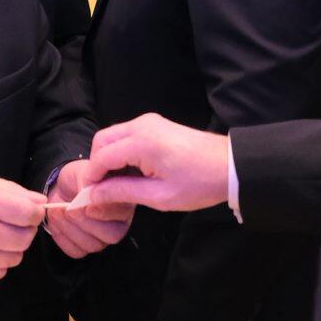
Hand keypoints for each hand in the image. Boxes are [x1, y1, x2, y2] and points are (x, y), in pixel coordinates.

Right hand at [0, 174, 46, 282]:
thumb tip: (42, 204)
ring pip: (15, 258)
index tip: (30, 212)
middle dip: (24, 231)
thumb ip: (15, 192)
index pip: (29, 214)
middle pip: (25, 239)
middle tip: (12, 224)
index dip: (35, 213)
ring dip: (11, 247)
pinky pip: (1, 272)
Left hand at [44, 159, 133, 257]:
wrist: (63, 187)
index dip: (103, 211)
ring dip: (70, 228)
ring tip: (57, 211)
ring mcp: (102, 238)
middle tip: (68, 208)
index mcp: (124, 203)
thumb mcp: (85, 171)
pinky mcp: (85, 247)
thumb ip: (90, 180)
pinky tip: (56, 221)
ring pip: (92, 245)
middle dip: (84, 222)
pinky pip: (76, 251)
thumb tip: (87, 192)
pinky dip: (62, 237)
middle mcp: (118, 224)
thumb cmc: (79, 178)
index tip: (86, 203)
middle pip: (110, 235)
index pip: (122, 214)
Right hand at [81, 113, 231, 212]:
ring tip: (117, 185)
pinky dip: (121, 152)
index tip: (89, 198)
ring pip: (113, 136)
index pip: (100, 157)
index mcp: (141, 142)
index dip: (91, 179)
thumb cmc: (198, 184)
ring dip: (108, 158)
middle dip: (97, 166)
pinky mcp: (156, 124)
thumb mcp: (158, 196)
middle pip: (101, 141)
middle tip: (102, 191)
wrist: (231, 166)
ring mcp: (149, 122)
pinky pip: (127, 135)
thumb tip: (91, 196)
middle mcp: (141, 125)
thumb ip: (121, 193)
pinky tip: (131, 173)